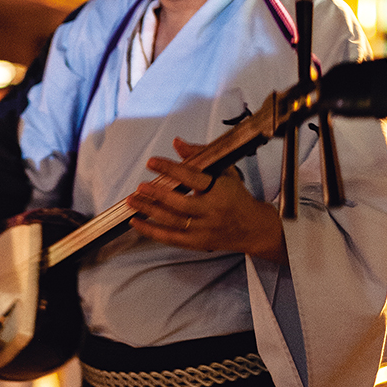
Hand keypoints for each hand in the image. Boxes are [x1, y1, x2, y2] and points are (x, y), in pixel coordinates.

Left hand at [127, 137, 286, 262]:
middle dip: (158, 195)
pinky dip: (151, 231)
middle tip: (140, 186)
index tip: (152, 162)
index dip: (170, 169)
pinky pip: (170, 238)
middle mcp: (212, 212)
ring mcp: (204, 230)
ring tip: (133, 201)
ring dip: (150, 211)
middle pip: (180, 204)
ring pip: (172, 222)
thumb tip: (177, 143)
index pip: (192, 178)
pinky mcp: (197, 243)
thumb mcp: (224, 172)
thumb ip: (200, 156)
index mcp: (220, 191)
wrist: (253, 228)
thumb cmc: (236, 196)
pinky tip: (136, 222)